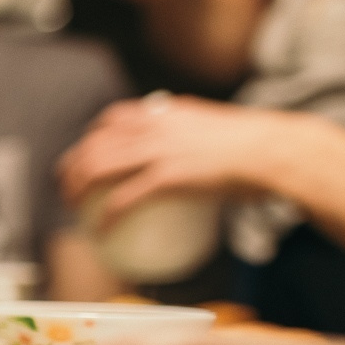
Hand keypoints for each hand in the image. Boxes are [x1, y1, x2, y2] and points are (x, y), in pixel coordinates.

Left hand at [56, 95, 314, 223]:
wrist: (275, 150)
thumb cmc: (256, 144)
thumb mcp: (214, 126)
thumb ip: (191, 133)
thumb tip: (184, 151)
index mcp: (163, 112)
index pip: (112, 118)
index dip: (90, 137)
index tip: (84, 154)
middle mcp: (152, 125)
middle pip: (94, 144)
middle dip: (72, 167)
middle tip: (69, 190)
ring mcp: (157, 149)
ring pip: (98, 167)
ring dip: (77, 189)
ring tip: (75, 210)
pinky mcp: (167, 175)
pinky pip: (123, 199)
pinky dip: (106, 216)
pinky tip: (100, 231)